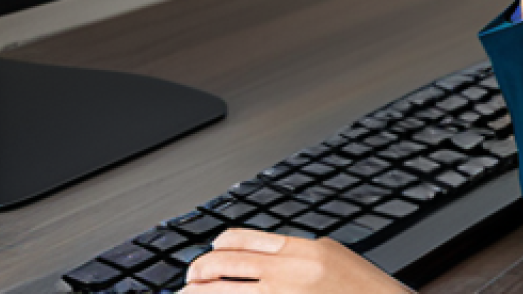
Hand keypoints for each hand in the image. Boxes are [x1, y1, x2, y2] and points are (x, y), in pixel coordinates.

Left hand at [179, 228, 412, 292]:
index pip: (246, 240)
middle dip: (199, 272)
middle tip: (186, 280)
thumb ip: (302, 257)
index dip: (218, 247)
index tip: (206, 253)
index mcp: (304, 250)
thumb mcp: (336, 261)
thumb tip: (268, 261)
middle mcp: (291, 273)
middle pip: (227, 265)